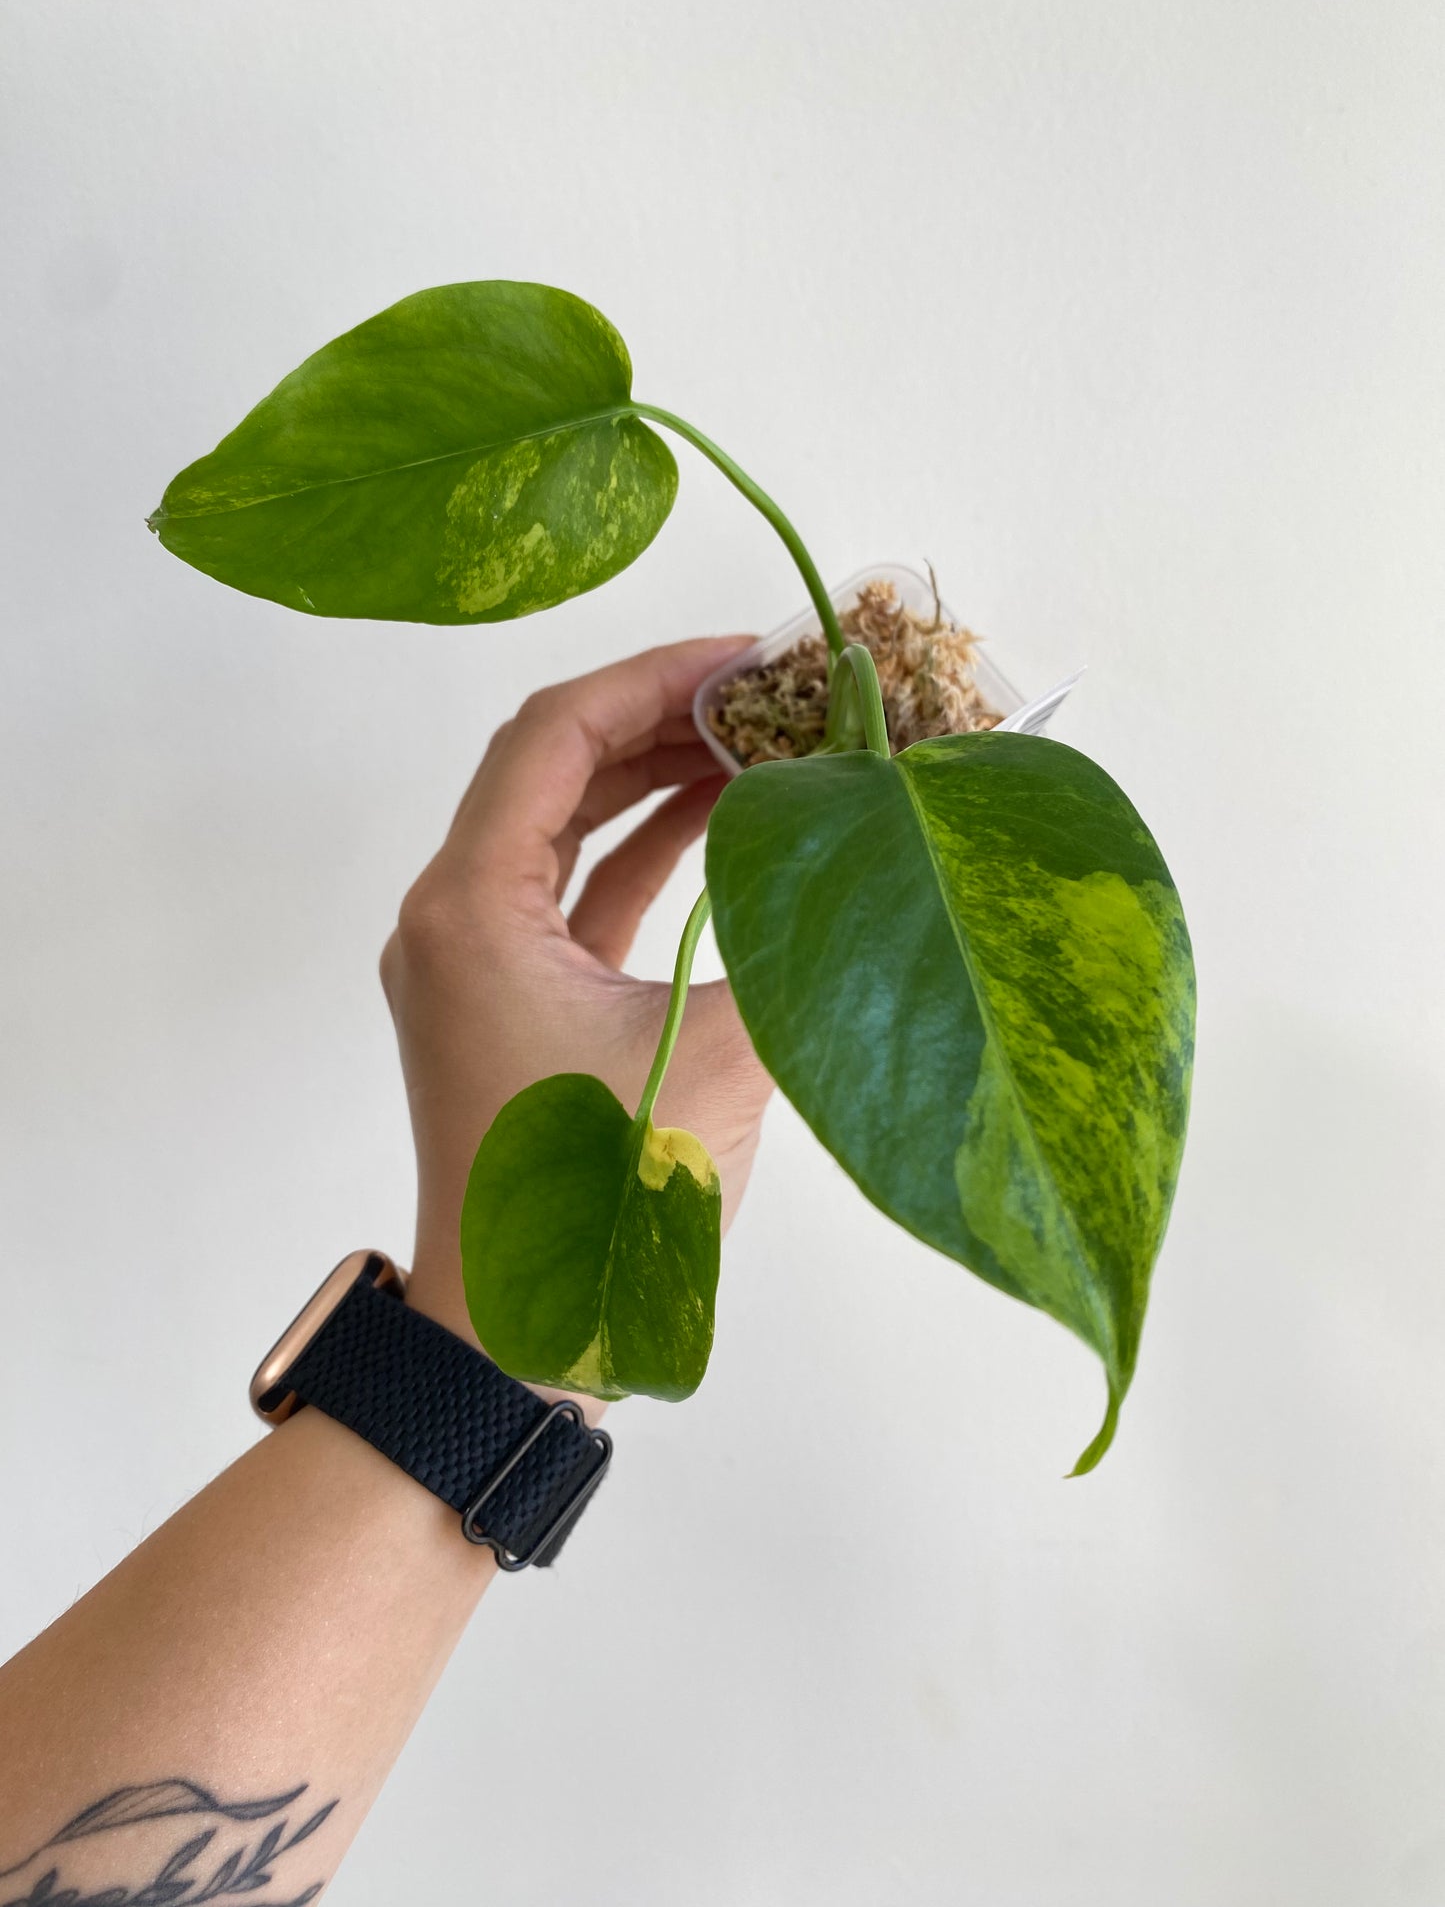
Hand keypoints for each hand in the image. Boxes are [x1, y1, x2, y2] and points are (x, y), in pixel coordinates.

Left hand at [379, 636, 774, 1370]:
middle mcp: (453, 915)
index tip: (750, 655)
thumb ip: (799, 948)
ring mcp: (474, 960)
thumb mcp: (721, 1061)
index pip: (555, 733)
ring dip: (658, 780)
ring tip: (765, 743)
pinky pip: (575, 893)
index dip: (655, 675)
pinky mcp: (508, 1002)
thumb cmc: (596, 1210)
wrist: (517, 1340)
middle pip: (555, 765)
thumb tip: (878, 863)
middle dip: (664, 717)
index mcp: (472, 907)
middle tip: (773, 691)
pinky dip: (645, 852)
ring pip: (565, 826)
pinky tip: (726, 823)